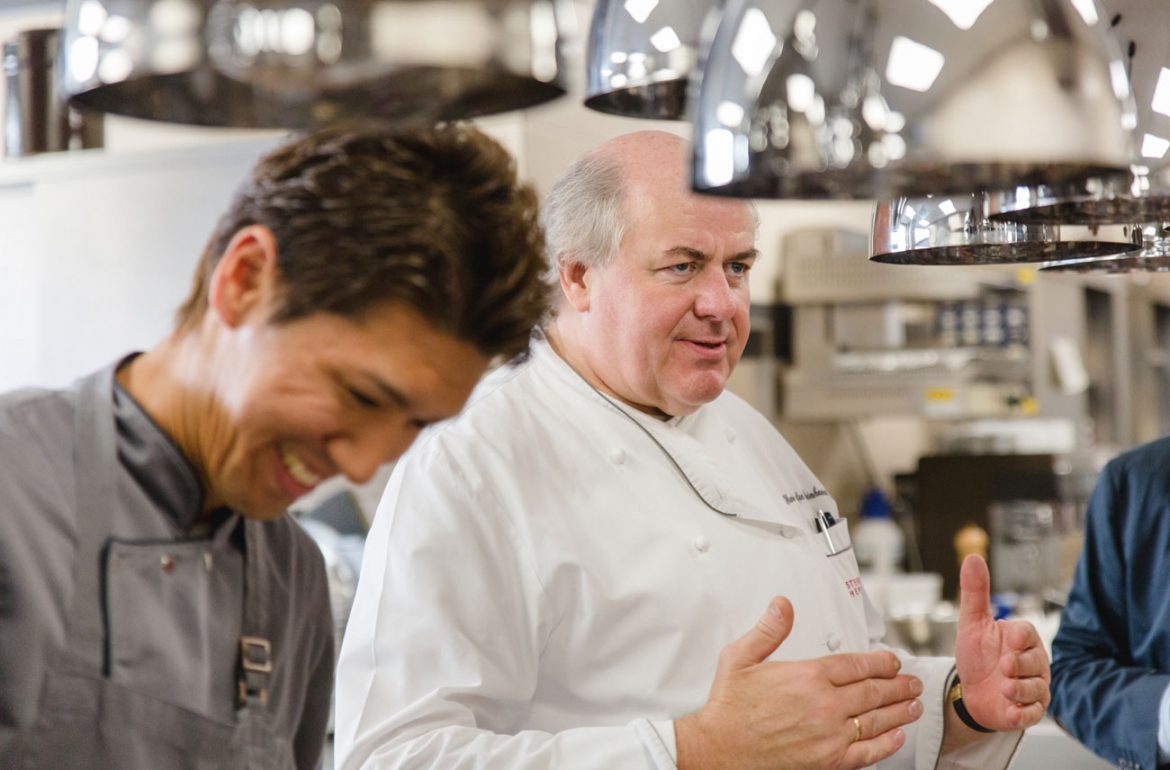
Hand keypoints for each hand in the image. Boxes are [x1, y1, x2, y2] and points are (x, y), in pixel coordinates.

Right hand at [676, 596, 923, 769]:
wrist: (720, 748)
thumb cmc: (730, 707)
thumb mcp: (740, 657)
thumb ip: (768, 629)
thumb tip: (782, 605)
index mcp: (807, 676)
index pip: (856, 664)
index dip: (880, 661)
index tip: (891, 661)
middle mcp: (824, 705)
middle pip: (873, 691)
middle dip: (898, 685)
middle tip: (911, 682)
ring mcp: (829, 735)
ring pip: (876, 720)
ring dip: (900, 711)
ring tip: (913, 705)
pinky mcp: (828, 761)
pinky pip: (867, 752)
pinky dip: (886, 744)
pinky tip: (896, 736)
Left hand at [953, 554, 1050, 732]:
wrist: (971, 691)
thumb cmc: (975, 655)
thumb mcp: (971, 623)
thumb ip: (975, 593)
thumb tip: (973, 557)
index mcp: (1021, 638)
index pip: (1028, 633)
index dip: (1020, 637)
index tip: (1009, 639)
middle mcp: (1033, 662)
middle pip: (1036, 661)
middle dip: (1020, 665)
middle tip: (1004, 667)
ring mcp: (1034, 687)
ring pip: (1037, 688)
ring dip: (1020, 689)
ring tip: (1004, 688)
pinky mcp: (1030, 710)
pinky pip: (1034, 713)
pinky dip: (1023, 713)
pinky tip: (1010, 710)